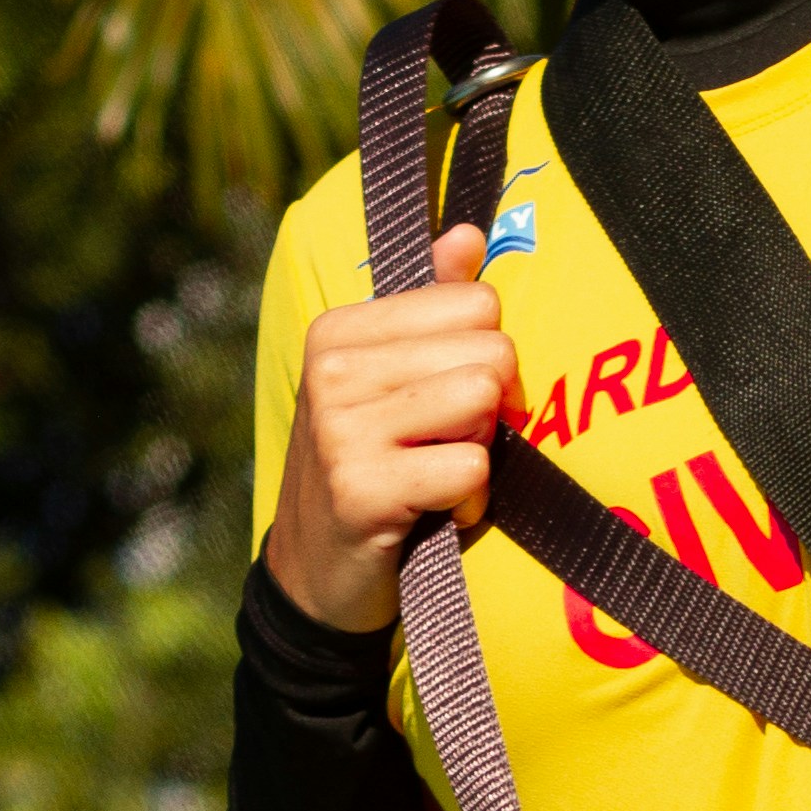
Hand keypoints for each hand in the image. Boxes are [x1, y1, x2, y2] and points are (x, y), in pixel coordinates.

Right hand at [264, 226, 520, 627]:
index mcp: (341, 329)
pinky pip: (471, 467)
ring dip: (479, 453)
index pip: (479, 302)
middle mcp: (333, 368)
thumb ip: (434, 304)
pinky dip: (470, 501)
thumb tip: (468, 234)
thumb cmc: (371, 465)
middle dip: (489, 408)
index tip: (446, 401)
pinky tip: (433, 513)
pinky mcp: (360, 488)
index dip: (485, 357)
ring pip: (484, 402)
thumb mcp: (393, 380)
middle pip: (492, 351)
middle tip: (443, 445)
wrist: (318, 576)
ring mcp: (340, 428)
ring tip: (435, 476)